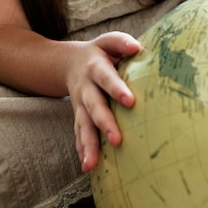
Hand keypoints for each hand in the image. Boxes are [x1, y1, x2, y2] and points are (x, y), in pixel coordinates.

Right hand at [65, 31, 140, 172]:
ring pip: (83, 125)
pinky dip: (82, 150)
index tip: (130, 101)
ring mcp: (80, 105)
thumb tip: (137, 47)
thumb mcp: (108, 41)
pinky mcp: (79, 117)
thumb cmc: (100, 52)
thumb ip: (121, 42)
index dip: (117, 89)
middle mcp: (85, 88)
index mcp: (95, 68)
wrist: (70, 62)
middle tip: (117, 139)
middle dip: (104, 123)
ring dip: (88, 144)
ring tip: (93, 163)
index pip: (106, 78)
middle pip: (93, 107)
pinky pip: (79, 134)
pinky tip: (88, 166)